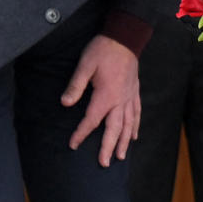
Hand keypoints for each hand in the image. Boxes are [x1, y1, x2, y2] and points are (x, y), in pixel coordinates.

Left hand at [61, 34, 140, 163]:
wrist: (125, 38)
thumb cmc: (103, 50)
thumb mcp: (85, 65)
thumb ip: (75, 86)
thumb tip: (65, 103)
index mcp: (106, 95)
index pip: (92, 120)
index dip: (82, 133)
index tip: (73, 145)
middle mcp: (120, 100)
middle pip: (114, 129)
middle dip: (108, 147)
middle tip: (104, 164)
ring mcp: (130, 97)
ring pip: (128, 125)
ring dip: (123, 142)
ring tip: (120, 157)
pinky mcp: (135, 92)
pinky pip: (137, 113)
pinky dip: (135, 127)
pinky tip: (133, 136)